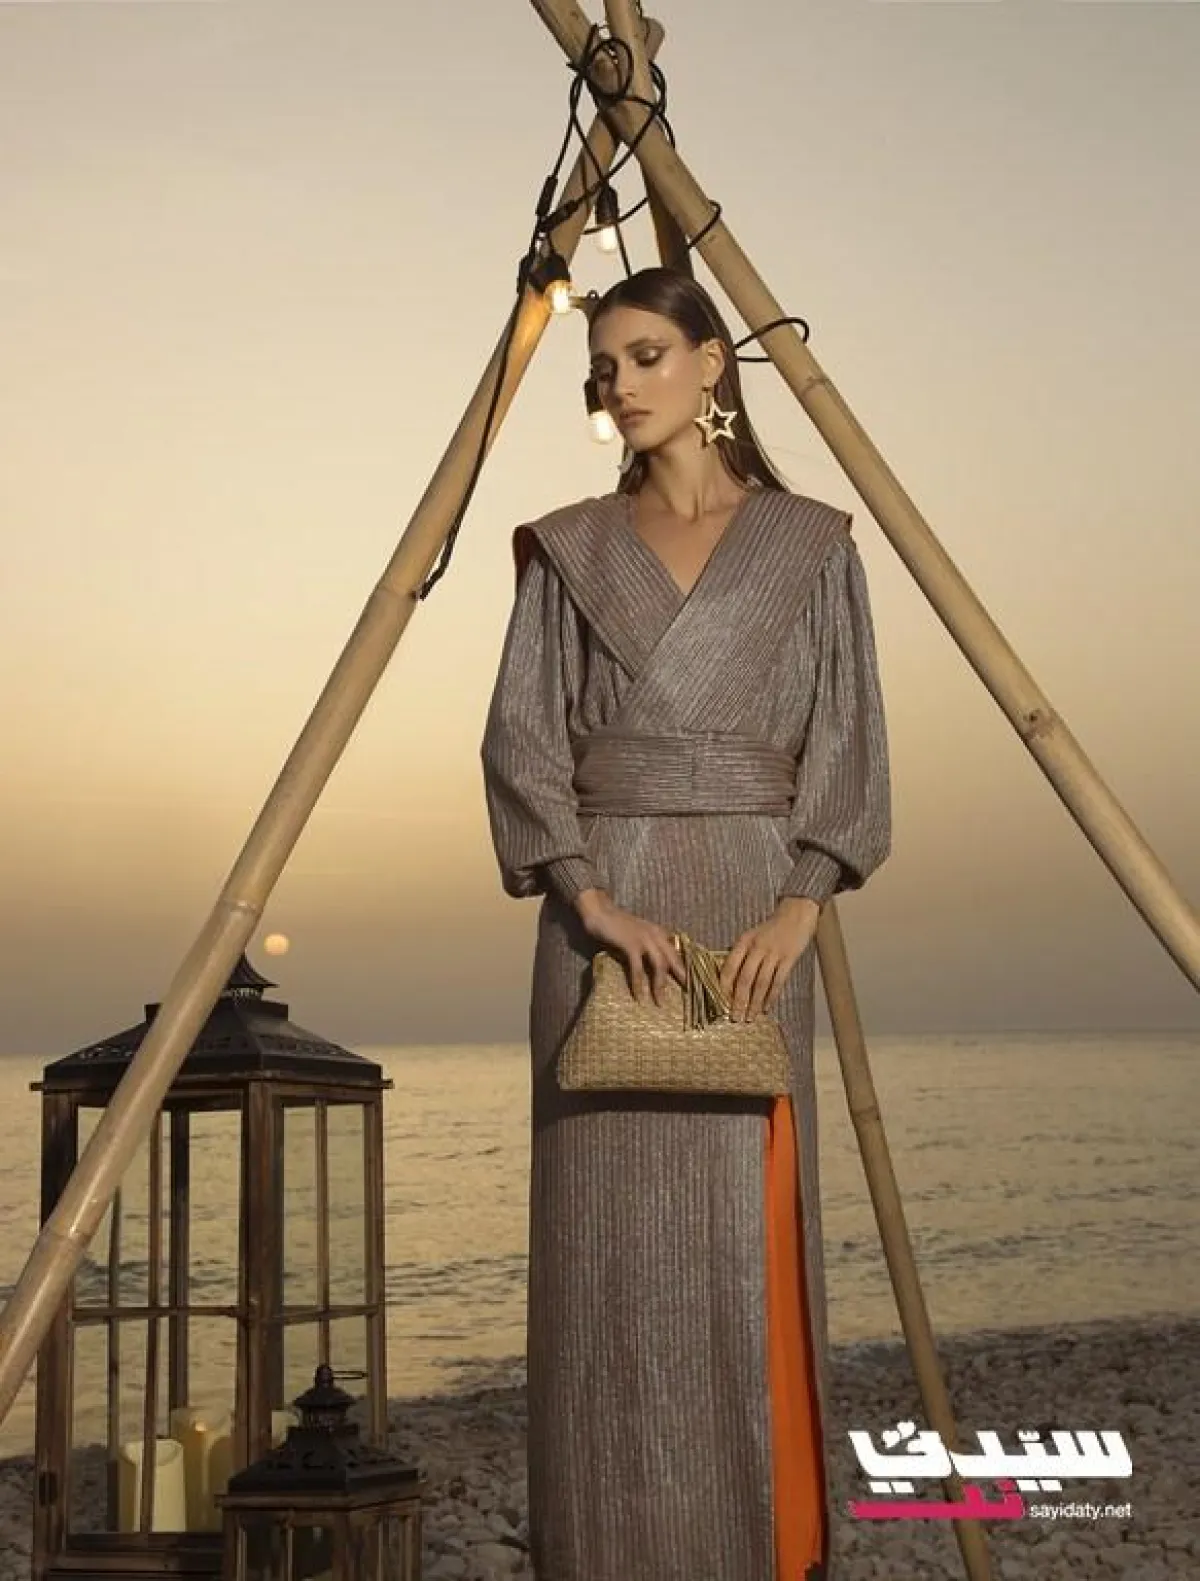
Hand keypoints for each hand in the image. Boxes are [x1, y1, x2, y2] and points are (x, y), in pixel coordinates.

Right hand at [574, 890, 684, 1007]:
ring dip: (660, 985)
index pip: (676, 952)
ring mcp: (644, 939)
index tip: (690, 982)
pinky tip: (639, 996)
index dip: (684, 967)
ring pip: (659, 965)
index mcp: (659, 932)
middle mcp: (655, 935)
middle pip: (673, 959)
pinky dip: (638, 983)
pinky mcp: (631, 945)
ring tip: (660, 1002)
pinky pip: (638, 968)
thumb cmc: (616, 925)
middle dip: (680, 977)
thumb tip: (653, 968)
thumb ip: (647, 946)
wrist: (599, 911)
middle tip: (686, 993)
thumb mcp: (638, 934)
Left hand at [718, 898, 819, 1019]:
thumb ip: (741, 953)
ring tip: (750, 1016)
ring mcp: (773, 954)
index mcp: (744, 941)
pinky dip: (771, 997)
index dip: (724, 985)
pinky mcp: (788, 959)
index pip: (730, 966)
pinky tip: (767, 1007)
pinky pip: (778, 982)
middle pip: (745, 978)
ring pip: (761, 983)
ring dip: (754, 1003)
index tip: (721, 1000)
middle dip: (738, 1000)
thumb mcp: (752, 936)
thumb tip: (729, 978)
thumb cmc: (772, 927)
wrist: (796, 914)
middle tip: (735, 1016)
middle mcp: (757, 947)